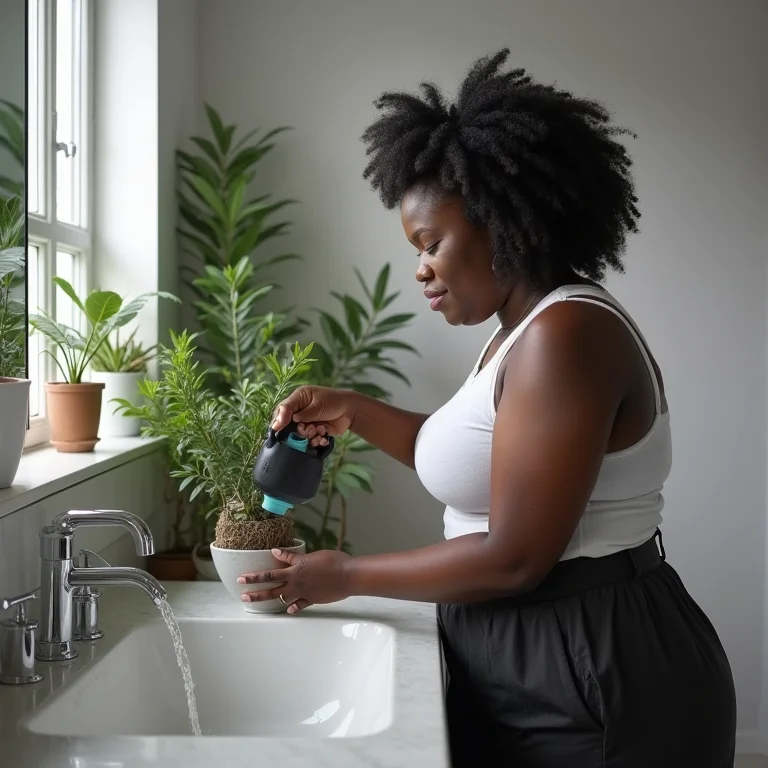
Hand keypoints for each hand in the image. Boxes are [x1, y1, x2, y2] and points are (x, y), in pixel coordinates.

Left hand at [237, 549, 351, 613]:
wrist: (347, 575)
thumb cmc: (333, 560)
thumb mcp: (312, 555)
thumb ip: (295, 557)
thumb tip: (281, 554)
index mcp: (295, 568)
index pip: (271, 572)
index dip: (256, 574)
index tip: (244, 576)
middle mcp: (296, 582)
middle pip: (270, 587)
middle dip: (254, 590)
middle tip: (241, 592)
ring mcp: (303, 592)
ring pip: (280, 597)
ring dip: (267, 599)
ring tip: (255, 602)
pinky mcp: (312, 600)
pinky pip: (299, 605)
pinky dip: (292, 607)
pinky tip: (288, 610)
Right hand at [272, 386, 355, 447]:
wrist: (351, 411)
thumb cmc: (334, 402)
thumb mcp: (317, 405)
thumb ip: (303, 413)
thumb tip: (287, 420)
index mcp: (298, 399)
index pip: (283, 409)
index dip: (279, 419)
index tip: (277, 428)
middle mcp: (300, 411)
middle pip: (288, 424)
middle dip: (298, 430)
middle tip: (307, 429)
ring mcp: (306, 422)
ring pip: (299, 434)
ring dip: (308, 435)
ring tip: (318, 430)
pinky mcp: (313, 432)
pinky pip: (309, 440)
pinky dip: (315, 440)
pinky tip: (322, 437)